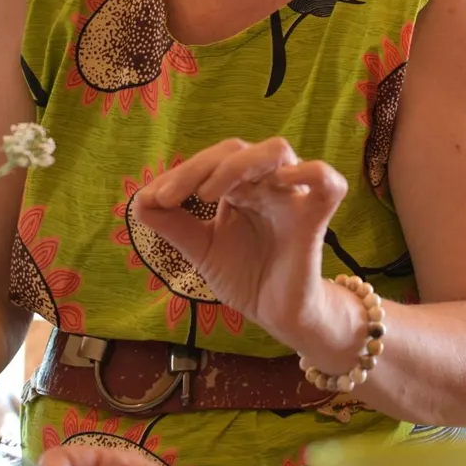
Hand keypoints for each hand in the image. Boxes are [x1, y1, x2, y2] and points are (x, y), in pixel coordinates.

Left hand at [133, 137, 353, 357]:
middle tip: (169, 198)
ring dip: (236, 165)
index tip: (152, 201)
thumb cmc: (246, 277)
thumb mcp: (201, 250)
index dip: (179, 174)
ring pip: (275, 151)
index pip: (212, 161)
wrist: (277, 315)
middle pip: (237, 150)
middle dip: (197, 168)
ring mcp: (292, 197)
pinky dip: (308, 172)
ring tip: (208, 195)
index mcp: (241, 187)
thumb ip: (173, 226)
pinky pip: (326, 181)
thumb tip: (139, 202)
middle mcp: (267, 184)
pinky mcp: (314, 218)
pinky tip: (277, 184)